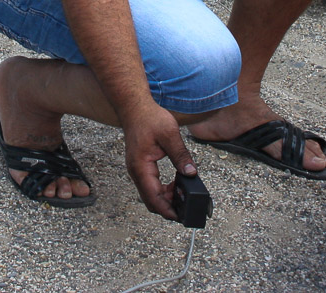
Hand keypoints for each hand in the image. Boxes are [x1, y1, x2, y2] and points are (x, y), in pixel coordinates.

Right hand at [123, 103, 196, 219]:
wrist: (134, 107)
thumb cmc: (149, 118)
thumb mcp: (170, 135)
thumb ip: (181, 156)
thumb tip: (191, 174)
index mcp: (141, 167)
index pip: (154, 198)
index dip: (168, 210)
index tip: (182, 217)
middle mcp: (136, 172)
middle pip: (151, 201)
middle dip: (168, 208)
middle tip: (187, 208)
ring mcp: (137, 171)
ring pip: (150, 195)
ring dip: (166, 199)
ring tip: (183, 195)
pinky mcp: (140, 167)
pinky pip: (150, 186)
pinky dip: (162, 191)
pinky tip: (174, 185)